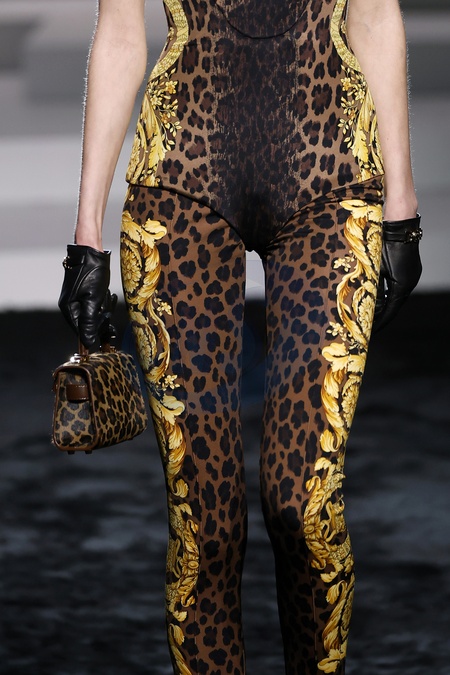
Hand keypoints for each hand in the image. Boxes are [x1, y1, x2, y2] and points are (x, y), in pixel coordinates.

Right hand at [58, 244, 116, 349]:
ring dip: (102, 309)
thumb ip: (89, 322)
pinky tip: (106, 294)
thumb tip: (88, 342)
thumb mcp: (93, 300)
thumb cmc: (92, 274)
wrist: (91, 252)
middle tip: (106, 308)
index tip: (107, 328)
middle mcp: (69, 306)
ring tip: (106, 297)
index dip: (95, 332)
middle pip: (87, 324)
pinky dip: (102, 302)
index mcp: (68, 309)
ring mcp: (74, 299)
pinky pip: (93, 305)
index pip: (81, 332)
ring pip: (92, 314)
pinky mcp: (81, 294)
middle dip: (100, 318)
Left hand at [372, 215, 422, 332]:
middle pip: (394, 305)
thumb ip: (370, 284)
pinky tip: (378, 298)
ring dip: (384, 305)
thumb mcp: (373, 266)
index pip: (390, 310)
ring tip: (371, 315)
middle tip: (368, 326)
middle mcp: (409, 282)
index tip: (370, 331)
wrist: (398, 223)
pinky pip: (397, 287)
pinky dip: (387, 294)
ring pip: (395, 296)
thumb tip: (362, 301)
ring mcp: (411, 275)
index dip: (380, 322)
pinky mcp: (408, 270)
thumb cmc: (382, 242)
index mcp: (402, 284)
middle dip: (381, 316)